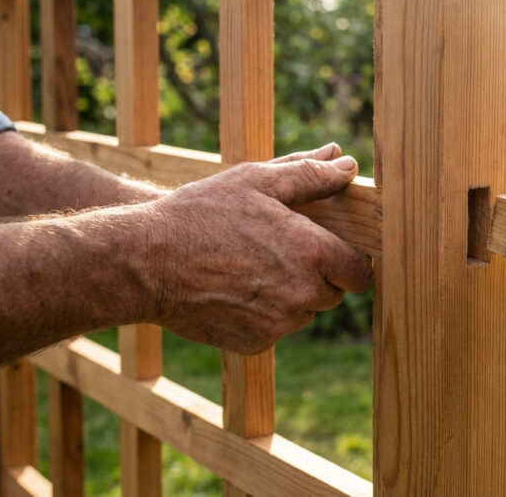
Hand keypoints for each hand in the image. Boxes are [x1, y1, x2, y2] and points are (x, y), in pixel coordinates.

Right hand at [143, 143, 372, 353]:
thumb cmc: (201, 213)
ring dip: (293, 295)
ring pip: (305, 313)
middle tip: (284, 252)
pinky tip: (235, 288)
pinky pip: (276, 329)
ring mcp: (279, 325)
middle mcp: (302, 295)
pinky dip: (265, 314)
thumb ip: (310, 175)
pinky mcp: (255, 344)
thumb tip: (347, 162)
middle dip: (319, 275)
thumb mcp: (257, 180)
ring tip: (253, 266)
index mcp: (311, 253)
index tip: (336, 250)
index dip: (351, 259)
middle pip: (334, 293)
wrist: (144, 262)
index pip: (361, 271)